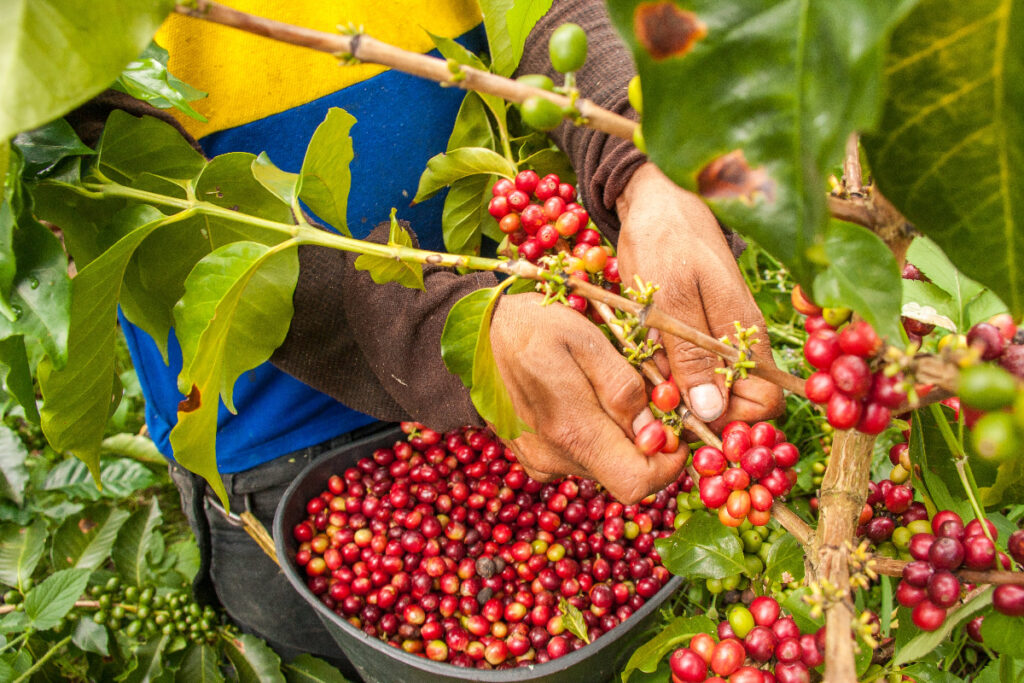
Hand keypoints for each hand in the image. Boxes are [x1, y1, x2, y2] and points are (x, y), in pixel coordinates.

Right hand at [489, 292, 689, 503]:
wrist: (472, 334)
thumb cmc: (531, 326)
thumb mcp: (584, 339)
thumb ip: (622, 387)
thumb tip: (654, 431)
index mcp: (572, 431)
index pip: (637, 484)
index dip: (668, 464)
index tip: (674, 429)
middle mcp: (555, 458)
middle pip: (624, 474)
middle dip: (646, 442)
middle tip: (644, 395)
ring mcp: (541, 461)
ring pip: (604, 464)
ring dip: (618, 436)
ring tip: (604, 388)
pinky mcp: (532, 457)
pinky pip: (579, 457)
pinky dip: (593, 435)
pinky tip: (581, 399)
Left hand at [615, 162, 783, 429]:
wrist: (655, 200)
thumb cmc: (665, 240)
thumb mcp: (672, 299)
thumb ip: (691, 356)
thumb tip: (712, 412)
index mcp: (745, 338)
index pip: (764, 404)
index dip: (733, 423)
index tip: (688, 422)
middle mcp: (738, 344)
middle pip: (737, 406)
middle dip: (700, 418)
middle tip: (657, 406)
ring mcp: (717, 339)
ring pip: (709, 393)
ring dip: (679, 399)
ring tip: (645, 382)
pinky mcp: (694, 333)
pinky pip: (689, 372)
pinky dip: (667, 378)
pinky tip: (643, 366)